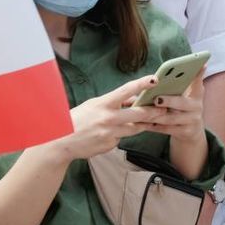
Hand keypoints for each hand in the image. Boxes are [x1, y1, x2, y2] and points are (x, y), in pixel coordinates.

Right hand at [50, 75, 165, 161]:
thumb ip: (114, 102)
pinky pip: (122, 138)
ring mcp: (110, 133)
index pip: (126, 91)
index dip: (142, 84)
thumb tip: (134, 99)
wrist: (60, 143)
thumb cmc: (77, 120)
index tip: (155, 79)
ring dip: (146, 124)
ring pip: (136, 128)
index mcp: (103, 104)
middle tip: (165, 108)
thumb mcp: (94, 105)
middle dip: (154, 111)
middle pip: (139, 114)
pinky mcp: (110, 145)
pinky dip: (123, 135)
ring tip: (154, 120)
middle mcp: (108, 118)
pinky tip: (115, 134)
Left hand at [140, 69, 205, 140]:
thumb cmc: (182, 108)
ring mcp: (192, 120)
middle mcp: (197, 107)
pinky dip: (152, 126)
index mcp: (197, 94)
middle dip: (169, 101)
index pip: (198, 82)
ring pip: (171, 118)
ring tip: (143, 112)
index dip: (199, 74)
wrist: (191, 132)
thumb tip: (158, 77)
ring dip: (156, 115)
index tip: (201, 65)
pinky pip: (166, 130)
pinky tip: (142, 123)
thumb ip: (177, 86)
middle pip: (182, 103)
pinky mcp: (185, 132)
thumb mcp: (185, 96)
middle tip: (157, 99)